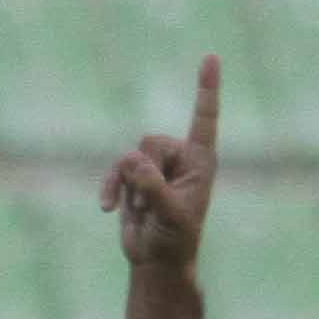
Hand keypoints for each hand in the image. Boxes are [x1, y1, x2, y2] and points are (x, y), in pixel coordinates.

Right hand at [101, 55, 220, 269]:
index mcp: (201, 161)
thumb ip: (153, 187)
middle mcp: (179, 157)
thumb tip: (131, 162)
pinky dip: (110, 188)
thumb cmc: (175, 241)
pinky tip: (108, 209)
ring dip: (129, 185)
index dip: (206, 89)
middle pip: (150, 141)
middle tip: (155, 204)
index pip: (203, 118)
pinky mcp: (133, 177)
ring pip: (130, 155)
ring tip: (140, 211)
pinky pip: (115, 169)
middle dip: (146, 173)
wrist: (156, 261)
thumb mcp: (170, 216)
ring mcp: (154, 166)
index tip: (210, 57)